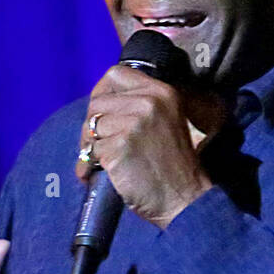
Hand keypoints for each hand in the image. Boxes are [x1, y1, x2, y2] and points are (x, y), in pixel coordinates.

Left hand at [75, 65, 221, 228]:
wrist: (184, 198)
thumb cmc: (173, 166)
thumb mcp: (167, 121)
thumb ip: (141, 106)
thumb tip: (101, 103)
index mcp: (161, 92)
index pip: (116, 74)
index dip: (101, 91)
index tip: (100, 110)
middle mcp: (147, 102)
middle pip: (97, 103)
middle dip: (90, 125)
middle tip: (93, 145)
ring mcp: (133, 124)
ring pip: (91, 127)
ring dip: (89, 147)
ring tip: (98, 162)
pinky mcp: (119, 147)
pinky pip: (92, 151)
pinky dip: (90, 165)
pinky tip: (96, 175)